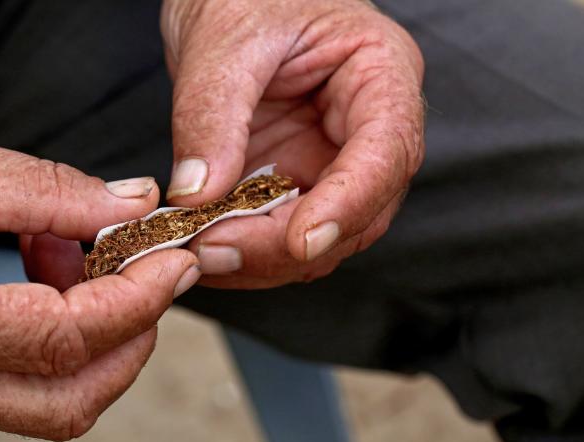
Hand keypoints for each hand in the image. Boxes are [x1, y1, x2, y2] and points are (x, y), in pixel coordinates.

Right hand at [0, 129, 199, 439]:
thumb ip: (50, 191)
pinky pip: (26, 389)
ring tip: (82, 265)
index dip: (137, 301)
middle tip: (150, 275)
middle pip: (70, 400)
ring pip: (55, 406)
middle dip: (132, 339)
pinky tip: (52, 284)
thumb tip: (133, 206)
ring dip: (100, 343)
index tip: (173, 262)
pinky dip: (64, 345)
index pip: (65, 339)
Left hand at [162, 0, 424, 287]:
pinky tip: (203, 248)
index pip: (386, 153)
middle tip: (215, 250)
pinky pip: (281, 233)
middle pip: (359, 212)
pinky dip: (245, 250)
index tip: (300, 242)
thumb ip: (212, 116)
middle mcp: (367, 129)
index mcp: (380, 74)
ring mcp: (331, 161)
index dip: (348, 204)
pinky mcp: (294, 182)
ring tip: (199, 253)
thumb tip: (197, 196)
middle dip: (289, 244)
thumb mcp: (225, 41)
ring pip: (322, 237)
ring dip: (263, 258)